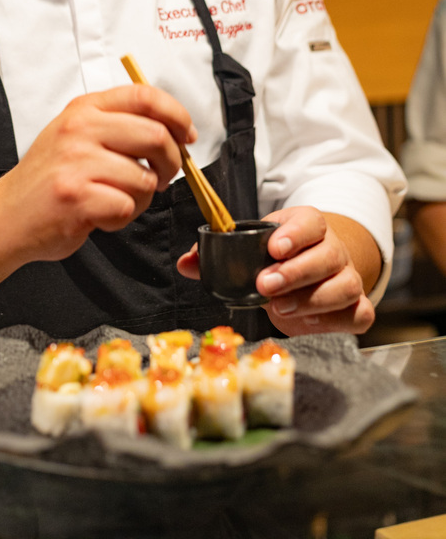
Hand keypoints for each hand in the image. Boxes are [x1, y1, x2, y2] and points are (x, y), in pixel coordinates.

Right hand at [0, 84, 196, 264]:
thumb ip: (116, 124)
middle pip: (156, 136)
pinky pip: (127, 207)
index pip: (145, 96)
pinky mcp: (76, 196)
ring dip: (142, 198)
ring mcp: (76, 162)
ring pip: (145, 178)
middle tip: (162, 177)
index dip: (177, 115)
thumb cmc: (47, 179)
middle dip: (171, 162)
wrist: (6, 216)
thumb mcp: (74, 134)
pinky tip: (101, 214)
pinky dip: (122, 217)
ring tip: (118, 199)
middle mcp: (79, 130)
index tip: (186, 135)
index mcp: (84, 109)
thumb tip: (172, 130)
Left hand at [177, 206, 377, 334]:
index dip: (295, 234)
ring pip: (344, 287)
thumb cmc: (277, 258)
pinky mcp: (356, 305)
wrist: (314, 268)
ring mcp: (348, 277)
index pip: (311, 221)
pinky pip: (358, 314)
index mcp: (308, 225)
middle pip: (327, 256)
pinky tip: (306, 322)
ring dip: (311, 300)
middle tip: (265, 287)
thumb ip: (216, 255)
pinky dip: (333, 321)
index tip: (274, 248)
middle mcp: (333, 249)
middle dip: (295, 273)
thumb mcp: (252, 248)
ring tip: (280, 308)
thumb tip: (186, 263)